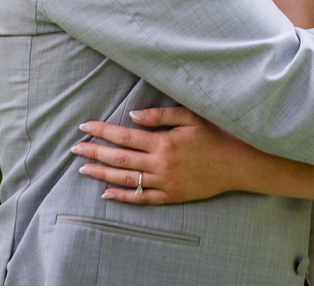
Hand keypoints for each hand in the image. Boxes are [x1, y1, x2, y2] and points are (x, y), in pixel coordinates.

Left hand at [74, 106, 257, 204]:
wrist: (238, 163)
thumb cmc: (216, 135)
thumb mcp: (191, 117)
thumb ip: (161, 116)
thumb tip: (132, 116)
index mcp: (164, 142)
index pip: (124, 136)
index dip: (102, 131)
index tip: (85, 126)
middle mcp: (160, 164)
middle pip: (119, 159)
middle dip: (95, 152)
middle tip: (75, 148)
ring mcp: (165, 182)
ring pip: (125, 180)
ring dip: (102, 174)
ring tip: (83, 169)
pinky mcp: (171, 196)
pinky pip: (141, 199)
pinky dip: (122, 198)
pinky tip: (106, 195)